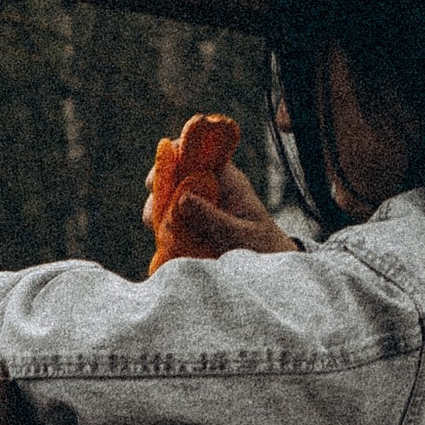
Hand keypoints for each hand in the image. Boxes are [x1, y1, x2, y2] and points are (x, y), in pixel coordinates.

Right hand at [137, 158, 298, 259]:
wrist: (269, 271)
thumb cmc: (263, 246)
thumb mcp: (242, 235)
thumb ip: (214, 219)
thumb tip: (181, 198)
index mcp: (225, 180)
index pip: (197, 152)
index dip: (176, 153)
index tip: (162, 173)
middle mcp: (207, 189)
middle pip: (172, 174)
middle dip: (158, 189)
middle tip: (155, 211)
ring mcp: (196, 207)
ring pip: (165, 200)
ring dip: (157, 215)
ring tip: (162, 233)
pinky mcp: (188, 227)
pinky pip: (167, 223)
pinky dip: (161, 232)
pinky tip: (164, 247)